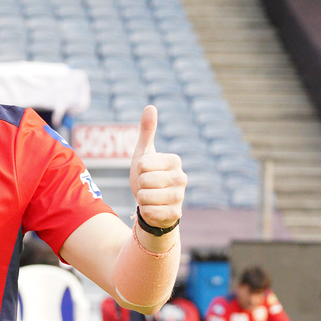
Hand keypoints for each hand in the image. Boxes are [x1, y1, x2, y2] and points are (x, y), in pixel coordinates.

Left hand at [129, 106, 185, 228]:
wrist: (152, 204)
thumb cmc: (147, 176)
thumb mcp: (144, 153)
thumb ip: (147, 131)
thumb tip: (150, 106)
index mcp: (174, 160)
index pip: (143, 164)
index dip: (139, 169)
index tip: (146, 172)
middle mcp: (182, 178)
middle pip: (144, 180)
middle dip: (140, 185)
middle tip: (148, 186)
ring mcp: (180, 196)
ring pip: (145, 197)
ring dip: (141, 198)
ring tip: (149, 197)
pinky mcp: (176, 214)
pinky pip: (149, 211)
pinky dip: (145, 211)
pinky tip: (153, 208)